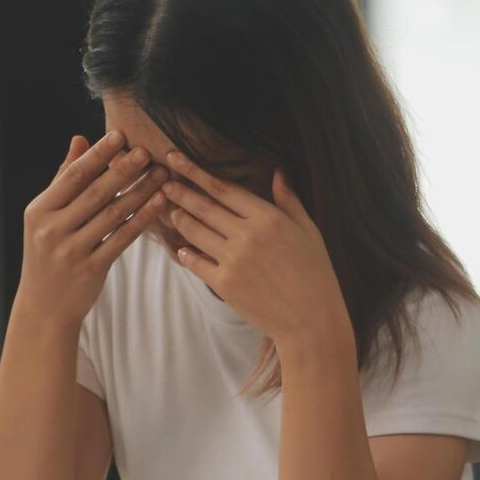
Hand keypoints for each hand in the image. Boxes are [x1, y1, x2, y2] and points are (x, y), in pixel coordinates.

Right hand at [15, 130, 169, 325]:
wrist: (44, 306)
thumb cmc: (48, 254)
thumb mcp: (46, 217)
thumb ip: (64, 178)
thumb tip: (79, 139)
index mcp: (39, 210)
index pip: (72, 177)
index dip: (97, 155)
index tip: (119, 136)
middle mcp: (52, 229)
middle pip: (95, 193)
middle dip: (122, 170)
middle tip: (146, 151)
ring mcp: (72, 251)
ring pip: (113, 215)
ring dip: (140, 192)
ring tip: (160, 174)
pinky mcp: (92, 269)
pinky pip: (123, 238)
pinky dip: (142, 219)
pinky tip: (159, 203)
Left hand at [160, 152, 352, 353]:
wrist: (312, 321)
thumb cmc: (315, 274)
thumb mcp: (309, 231)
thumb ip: (289, 200)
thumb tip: (278, 172)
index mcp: (269, 218)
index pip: (223, 188)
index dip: (195, 171)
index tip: (175, 158)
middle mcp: (248, 235)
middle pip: (203, 206)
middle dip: (179, 192)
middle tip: (163, 183)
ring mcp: (234, 260)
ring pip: (195, 232)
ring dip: (179, 219)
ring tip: (170, 212)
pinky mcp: (225, 284)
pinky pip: (196, 263)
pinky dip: (186, 254)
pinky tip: (182, 249)